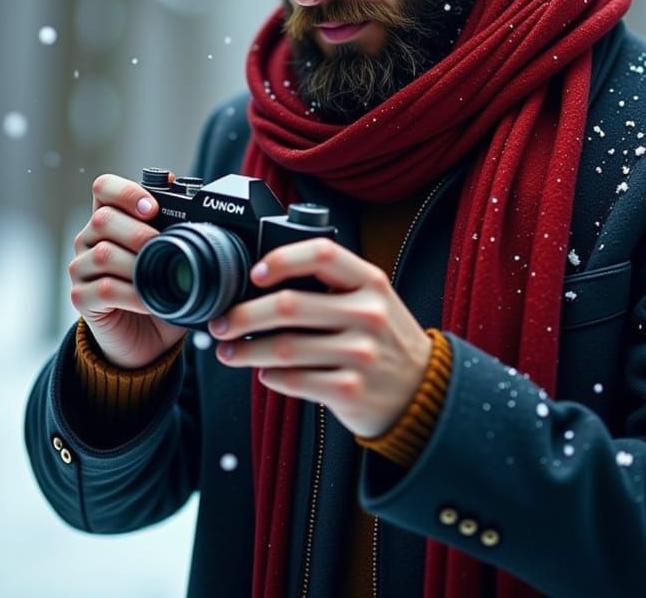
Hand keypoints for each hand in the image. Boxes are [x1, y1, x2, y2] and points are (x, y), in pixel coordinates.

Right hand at [69, 173, 187, 368]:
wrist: (147, 337)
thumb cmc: (161, 288)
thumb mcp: (174, 255)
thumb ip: (178, 228)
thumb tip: (198, 200)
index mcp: (111, 219)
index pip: (104, 188)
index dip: (126, 191)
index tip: (153, 207)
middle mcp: (90, 239)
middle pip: (103, 219)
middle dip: (139, 231)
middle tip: (162, 246)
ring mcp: (81, 268)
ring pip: (102, 254)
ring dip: (137, 264)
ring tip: (158, 276)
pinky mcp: (81, 298)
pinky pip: (104, 289)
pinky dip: (133, 294)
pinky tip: (150, 300)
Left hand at [207, 238, 432, 437]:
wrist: (422, 391)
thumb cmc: (385, 340)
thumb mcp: (374, 299)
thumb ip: (333, 285)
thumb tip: (265, 284)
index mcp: (371, 282)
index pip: (321, 254)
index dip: (281, 259)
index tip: (254, 273)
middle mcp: (368, 313)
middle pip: (289, 305)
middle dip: (243, 314)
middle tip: (223, 321)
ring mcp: (360, 354)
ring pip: (283, 348)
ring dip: (245, 350)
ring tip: (229, 350)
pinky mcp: (350, 390)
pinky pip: (294, 380)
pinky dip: (270, 377)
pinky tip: (263, 372)